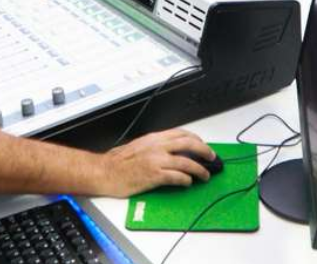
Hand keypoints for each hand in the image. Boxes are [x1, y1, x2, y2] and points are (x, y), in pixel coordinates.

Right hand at [97, 129, 215, 196]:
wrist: (105, 172)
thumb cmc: (118, 162)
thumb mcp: (139, 146)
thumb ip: (155, 146)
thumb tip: (170, 150)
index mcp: (154, 138)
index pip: (181, 133)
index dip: (196, 139)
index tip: (203, 144)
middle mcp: (157, 147)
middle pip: (189, 144)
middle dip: (204, 150)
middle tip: (212, 157)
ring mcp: (156, 161)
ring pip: (186, 162)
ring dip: (199, 169)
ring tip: (205, 175)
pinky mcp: (154, 176)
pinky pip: (176, 177)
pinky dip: (186, 180)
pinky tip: (188, 183)